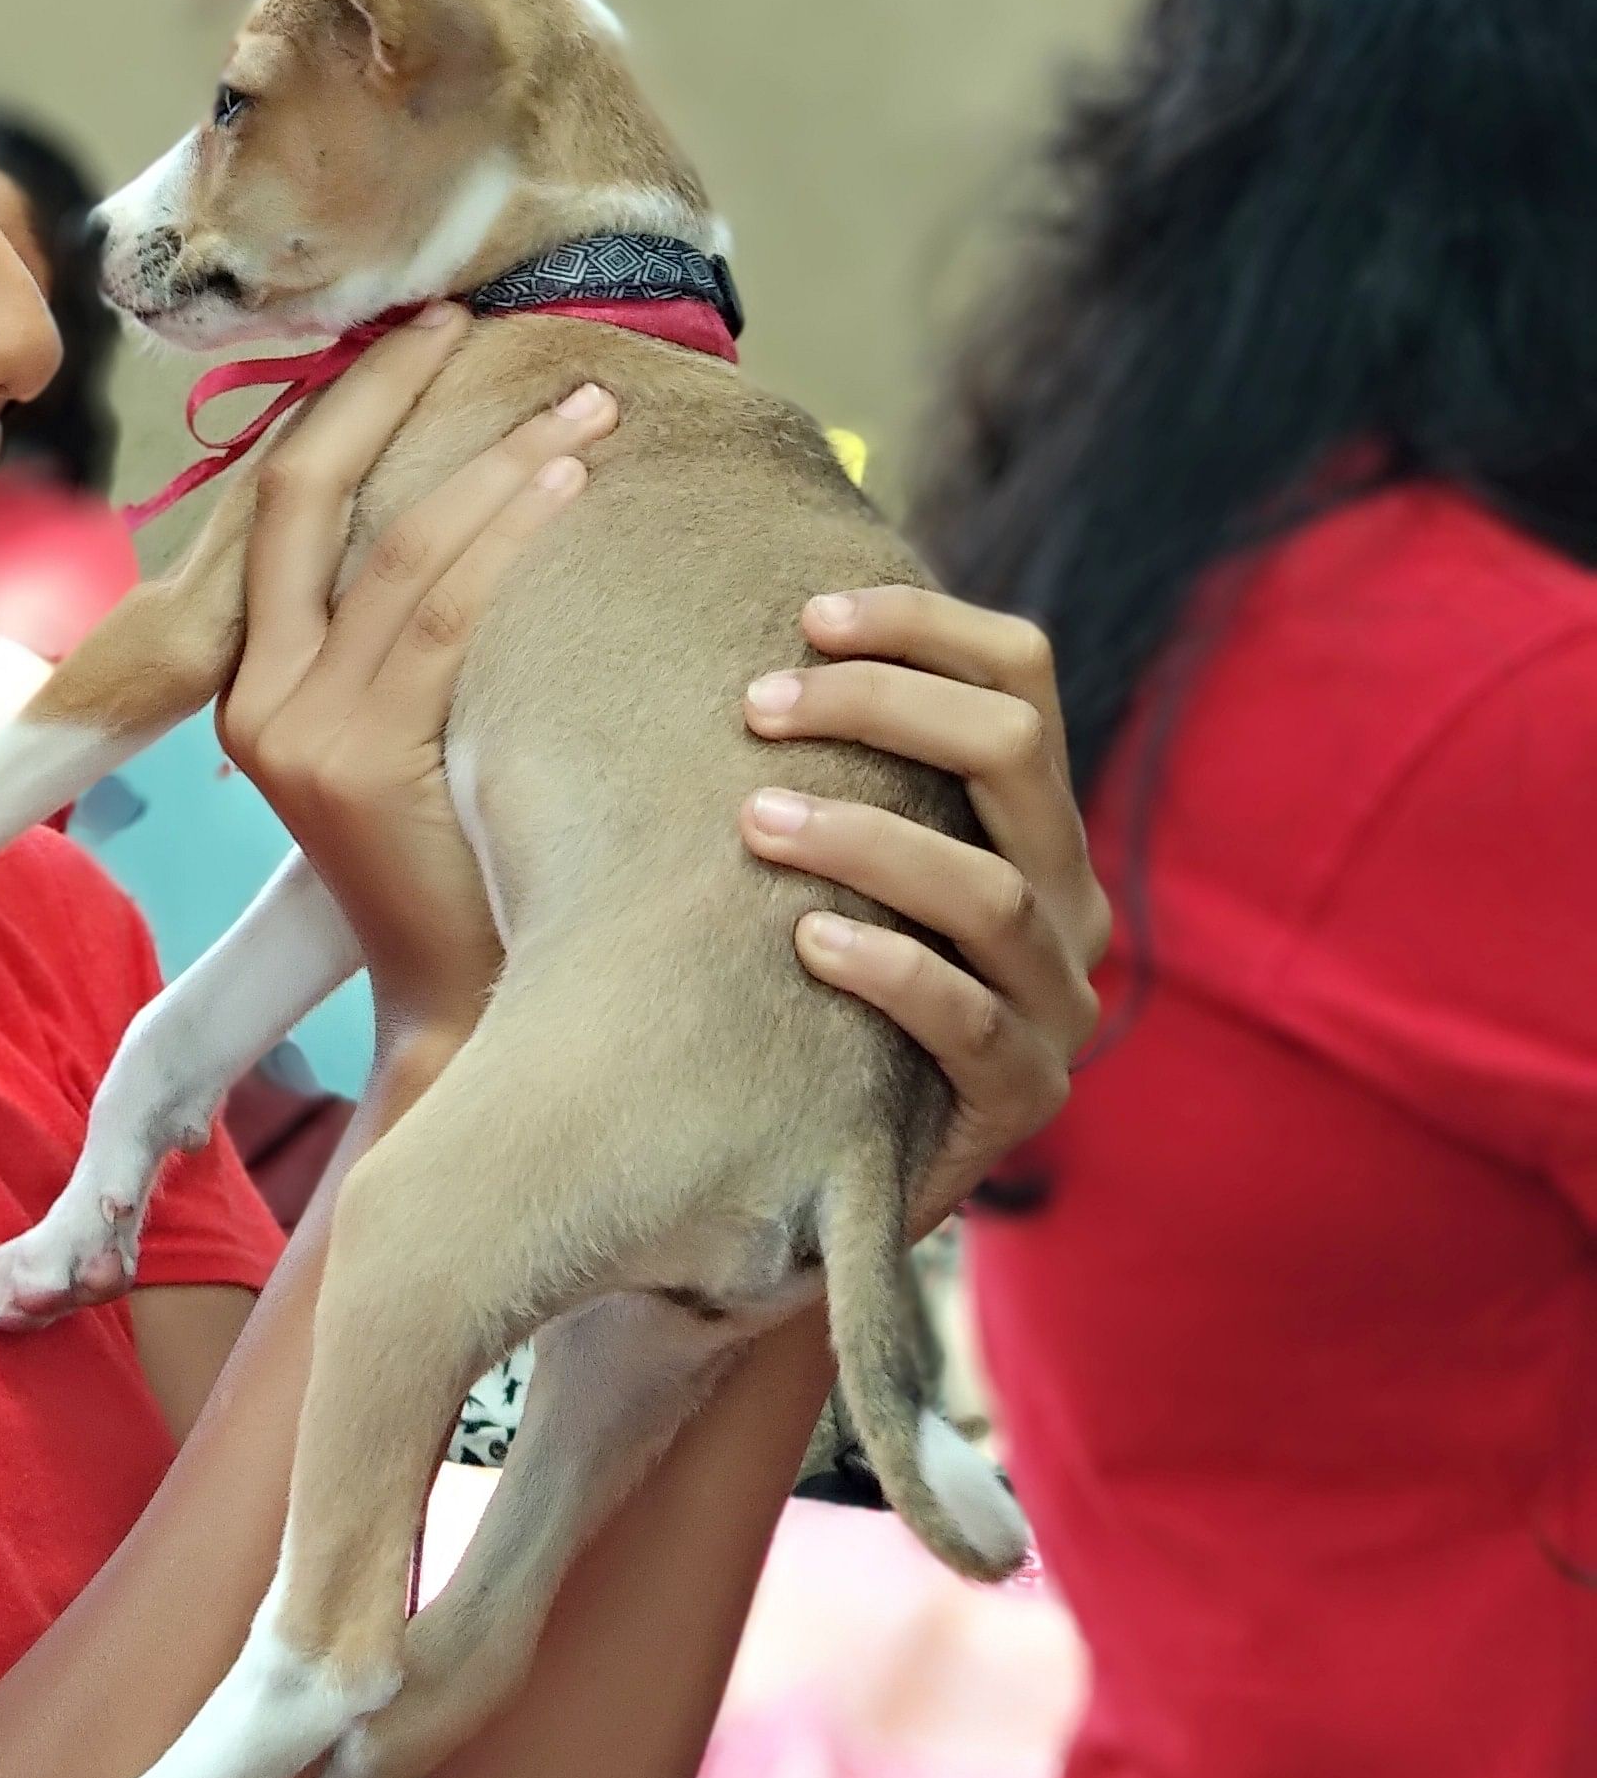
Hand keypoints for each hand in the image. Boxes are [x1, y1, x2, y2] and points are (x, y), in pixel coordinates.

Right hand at [216, 307, 619, 1047]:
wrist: (461, 1005)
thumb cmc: (454, 868)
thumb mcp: (397, 738)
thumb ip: (397, 640)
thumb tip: (470, 506)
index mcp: (247, 685)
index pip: (281, 508)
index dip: (341, 409)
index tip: (415, 337)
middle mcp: (253, 698)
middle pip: (301, 496)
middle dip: (383, 390)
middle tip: (465, 317)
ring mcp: (297, 729)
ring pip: (394, 549)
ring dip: (495, 461)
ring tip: (583, 405)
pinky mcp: (357, 759)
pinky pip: (442, 615)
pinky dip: (507, 535)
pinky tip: (566, 486)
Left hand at [738, 587, 1107, 1228]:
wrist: (820, 1163)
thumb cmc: (799, 978)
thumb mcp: (828, 854)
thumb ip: (816, 756)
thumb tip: (712, 626)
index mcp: (1031, 818)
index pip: (1021, 672)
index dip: (923, 626)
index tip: (807, 615)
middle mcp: (1065, 896)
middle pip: (1015, 749)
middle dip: (881, 707)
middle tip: (756, 706)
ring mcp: (1056, 1002)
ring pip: (992, 890)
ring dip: (867, 840)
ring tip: (755, 821)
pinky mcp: (1021, 1098)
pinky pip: (969, 1022)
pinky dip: (889, 972)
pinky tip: (805, 942)